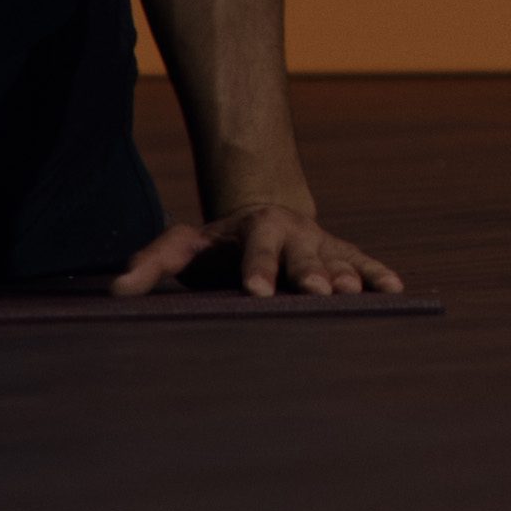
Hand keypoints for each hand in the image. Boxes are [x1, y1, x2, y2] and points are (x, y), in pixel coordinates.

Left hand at [118, 198, 403, 297]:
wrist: (263, 215)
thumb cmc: (217, 245)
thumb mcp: (183, 245)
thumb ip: (152, 263)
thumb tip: (115, 290)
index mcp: (254, 227)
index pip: (256, 247)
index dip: (258, 268)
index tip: (256, 293)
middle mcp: (293, 230)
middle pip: (302, 251)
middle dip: (310, 271)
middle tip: (318, 292)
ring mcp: (321, 241)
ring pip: (337, 258)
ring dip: (348, 276)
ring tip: (354, 295)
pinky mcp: (343, 254)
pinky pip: (365, 263)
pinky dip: (379, 275)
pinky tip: (395, 291)